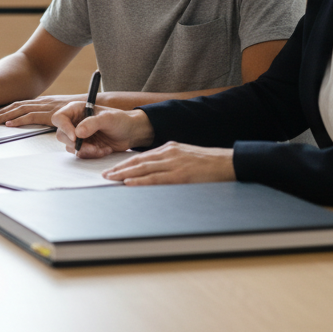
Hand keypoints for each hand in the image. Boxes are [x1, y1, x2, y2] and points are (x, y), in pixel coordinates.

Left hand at [0, 94, 83, 126]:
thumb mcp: (62, 113)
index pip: (19, 104)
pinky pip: (33, 116)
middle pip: (15, 105)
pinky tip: (9, 124)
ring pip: (20, 109)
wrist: (96, 107)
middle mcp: (42, 102)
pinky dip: (20, 119)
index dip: (4, 108)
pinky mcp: (52, 114)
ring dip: (4, 115)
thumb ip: (50, 117)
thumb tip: (38, 123)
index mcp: (42, 102)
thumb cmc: (80, 113)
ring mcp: (46, 107)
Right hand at [50, 103, 153, 158]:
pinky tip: (104, 150)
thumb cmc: (120, 120)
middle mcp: (74, 122)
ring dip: (86, 151)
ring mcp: (78, 135)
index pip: (59, 118)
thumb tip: (77, 133)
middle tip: (91, 147)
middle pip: (61, 135)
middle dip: (75, 144)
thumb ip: (92, 123)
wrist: (131, 133)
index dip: (64, 128)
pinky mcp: (84, 146)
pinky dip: (92, 155)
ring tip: (101, 148)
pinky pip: (81, 154)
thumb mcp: (108, 118)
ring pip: (70, 147)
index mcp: (76, 110)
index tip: (76, 137)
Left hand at [102, 143, 235, 184]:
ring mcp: (174, 163)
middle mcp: (168, 153)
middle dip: (119, 168)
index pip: (142, 156)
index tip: (113, 169)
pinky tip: (129, 183)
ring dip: (124, 174)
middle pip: (138, 162)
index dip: (125, 163)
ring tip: (110, 179)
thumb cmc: (208, 164)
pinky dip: (140, 181)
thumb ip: (170, 162)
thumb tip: (154, 172)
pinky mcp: (180, 174)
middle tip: (104, 175)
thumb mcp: (185, 157)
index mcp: (169, 148)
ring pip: (143, 169)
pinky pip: (156, 178)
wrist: (228, 163)